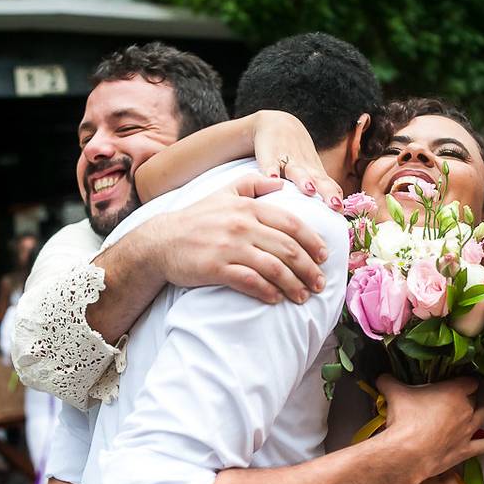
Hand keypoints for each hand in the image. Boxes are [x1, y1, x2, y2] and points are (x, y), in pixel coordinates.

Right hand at [156, 174, 328, 304]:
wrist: (160, 241)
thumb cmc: (195, 219)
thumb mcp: (222, 193)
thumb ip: (251, 184)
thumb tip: (279, 183)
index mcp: (247, 207)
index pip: (290, 223)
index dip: (312, 240)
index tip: (323, 255)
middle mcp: (241, 225)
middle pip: (287, 248)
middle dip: (309, 268)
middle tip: (320, 283)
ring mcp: (229, 247)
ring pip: (273, 267)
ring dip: (293, 284)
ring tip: (303, 297)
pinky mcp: (216, 268)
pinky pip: (250, 281)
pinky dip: (267, 292)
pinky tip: (276, 299)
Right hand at [251, 110, 342, 205]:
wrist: (277, 123)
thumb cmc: (297, 155)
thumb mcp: (311, 171)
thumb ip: (323, 190)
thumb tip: (335, 215)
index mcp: (316, 174)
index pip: (331, 187)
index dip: (337, 200)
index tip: (343, 213)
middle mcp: (305, 168)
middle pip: (319, 181)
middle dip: (328, 193)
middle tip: (335, 205)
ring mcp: (288, 161)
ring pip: (297, 171)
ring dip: (303, 180)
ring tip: (309, 189)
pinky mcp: (269, 156)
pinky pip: (269, 164)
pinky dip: (270, 170)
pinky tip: (270, 178)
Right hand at [376, 375, 483, 483]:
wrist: (408, 452)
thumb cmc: (405, 419)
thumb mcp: (394, 393)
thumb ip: (389, 382)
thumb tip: (382, 376)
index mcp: (453, 391)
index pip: (468, 381)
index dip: (463, 382)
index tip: (457, 383)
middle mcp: (466, 409)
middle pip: (473, 399)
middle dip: (466, 399)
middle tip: (454, 401)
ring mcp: (469, 430)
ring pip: (482, 417)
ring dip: (479, 414)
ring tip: (475, 413)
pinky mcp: (467, 449)